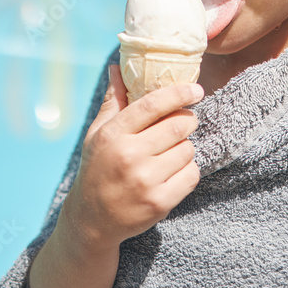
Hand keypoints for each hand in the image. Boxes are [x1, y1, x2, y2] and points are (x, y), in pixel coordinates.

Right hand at [58, 65, 203, 251]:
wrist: (92, 219)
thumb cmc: (97, 168)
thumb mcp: (98, 134)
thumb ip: (113, 101)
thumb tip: (118, 67)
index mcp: (113, 135)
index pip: (153, 104)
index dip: (179, 93)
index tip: (196, 90)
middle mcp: (129, 157)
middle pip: (178, 126)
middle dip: (187, 121)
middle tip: (184, 123)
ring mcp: (145, 181)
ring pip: (187, 150)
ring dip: (184, 149)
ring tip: (169, 154)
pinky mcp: (159, 203)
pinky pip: (191, 175)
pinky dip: (188, 171)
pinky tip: (172, 173)